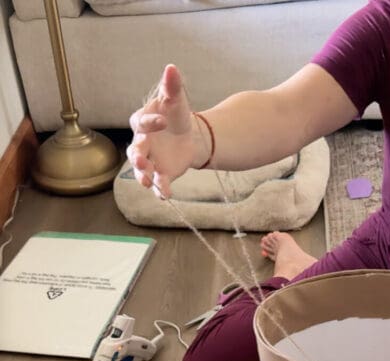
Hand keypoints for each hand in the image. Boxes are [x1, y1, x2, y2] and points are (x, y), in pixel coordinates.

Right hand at [127, 64, 198, 198]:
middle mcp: (142, 143)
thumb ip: (172, 86)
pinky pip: (159, 183)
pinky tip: (165, 196)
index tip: (162, 120)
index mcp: (142, 122)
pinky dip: (161, 190)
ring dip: (143, 176)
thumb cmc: (176, 115)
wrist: (188, 135)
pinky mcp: (161, 173)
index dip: (150, 122)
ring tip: (148, 183)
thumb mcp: (176, 100)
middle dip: (136, 156)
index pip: (141, 122)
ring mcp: (150, 161)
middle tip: (141, 160)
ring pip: (141, 170)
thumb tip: (171, 67)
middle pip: (134, 151)